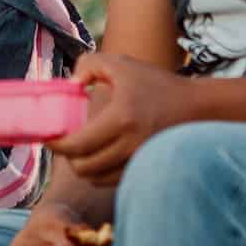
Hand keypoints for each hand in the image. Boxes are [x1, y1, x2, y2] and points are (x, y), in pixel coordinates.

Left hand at [48, 53, 197, 186]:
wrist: (197, 109)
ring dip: (83, 167)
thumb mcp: (122, 65)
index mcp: (122, 118)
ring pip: (96, 178)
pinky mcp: (144, 170)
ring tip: (80, 150)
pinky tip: (99, 155)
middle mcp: (131, 145)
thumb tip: (70, 84)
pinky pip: (111, 181)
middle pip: (83, 168)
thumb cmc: (156, 84)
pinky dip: (99, 173)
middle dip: (68, 157)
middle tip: (64, 142)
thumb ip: (90, 64)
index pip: (77, 145)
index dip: (56, 145)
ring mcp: (139, 161)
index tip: (48, 137)